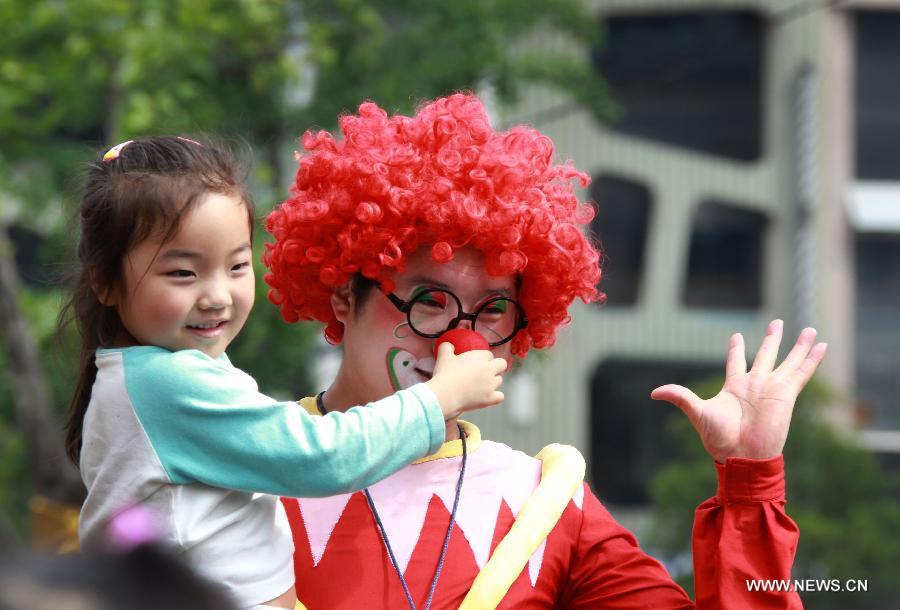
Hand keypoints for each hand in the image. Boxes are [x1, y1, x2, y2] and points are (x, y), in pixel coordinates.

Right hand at [426, 342, 505, 419]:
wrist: (446, 394)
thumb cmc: (446, 374)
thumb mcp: (444, 356)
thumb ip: (447, 347)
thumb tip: (449, 346)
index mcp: (480, 357)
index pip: (488, 354)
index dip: (483, 358)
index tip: (476, 363)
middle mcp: (489, 369)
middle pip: (502, 364)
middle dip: (496, 367)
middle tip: (484, 372)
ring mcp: (491, 384)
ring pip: (500, 380)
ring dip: (493, 381)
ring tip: (482, 385)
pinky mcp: (490, 398)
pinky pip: (500, 396)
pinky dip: (495, 396)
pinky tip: (488, 396)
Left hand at [650, 319, 827, 461]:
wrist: (742, 455)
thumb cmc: (719, 437)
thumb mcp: (696, 412)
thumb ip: (679, 397)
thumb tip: (653, 392)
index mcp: (734, 387)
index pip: (736, 362)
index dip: (736, 349)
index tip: (736, 336)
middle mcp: (755, 385)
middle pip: (765, 355)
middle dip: (771, 340)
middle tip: (776, 322)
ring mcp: (773, 388)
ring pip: (788, 360)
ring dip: (798, 345)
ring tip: (808, 329)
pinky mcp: (787, 393)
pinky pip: (802, 371)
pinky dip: (812, 358)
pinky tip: (821, 345)